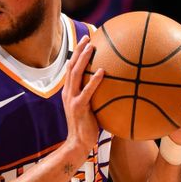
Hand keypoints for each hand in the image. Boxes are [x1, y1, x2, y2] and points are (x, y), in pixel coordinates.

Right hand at [62, 35, 104, 154]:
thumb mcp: (89, 108)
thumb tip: (113, 88)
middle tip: (87, 37)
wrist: (77, 144)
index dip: (76, 54)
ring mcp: (71, 99)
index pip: (70, 68)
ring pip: (75, 73)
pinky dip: (94, 80)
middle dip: (78, 50)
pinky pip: (87, 90)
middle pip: (71, 66)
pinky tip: (101, 71)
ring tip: (91, 47)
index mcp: (68, 91)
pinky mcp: (78, 107)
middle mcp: (67, 92)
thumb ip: (95, 97)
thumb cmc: (87, 127)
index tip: (85, 42)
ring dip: (83, 58)